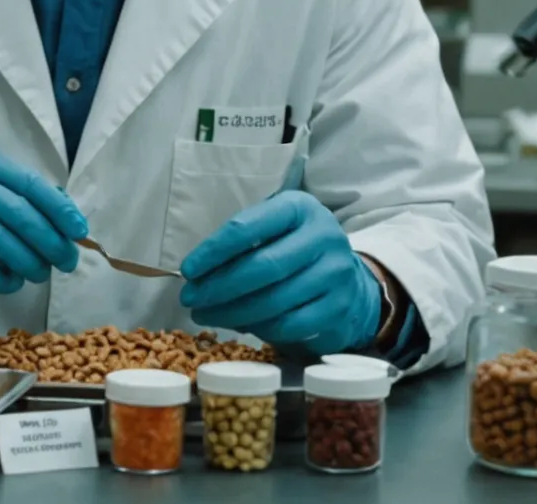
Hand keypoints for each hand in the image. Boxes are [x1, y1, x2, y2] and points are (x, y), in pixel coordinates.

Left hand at [178, 191, 381, 355]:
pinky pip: (290, 324)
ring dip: (232, 313)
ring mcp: (336, 273)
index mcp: (299, 207)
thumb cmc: (294, 249)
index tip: (188, 270)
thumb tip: (197, 277)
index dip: (212, 251)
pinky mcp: (339, 307)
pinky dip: (260, 328)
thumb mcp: (273, 231)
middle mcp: (323, 236)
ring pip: (274, 301)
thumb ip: (240, 245)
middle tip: (190, 300)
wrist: (348, 279)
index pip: (247, 227)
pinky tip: (241, 325)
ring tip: (207, 315)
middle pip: (261, 267)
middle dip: (218, 287)